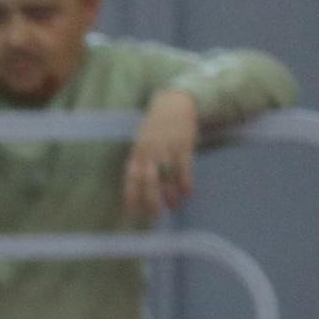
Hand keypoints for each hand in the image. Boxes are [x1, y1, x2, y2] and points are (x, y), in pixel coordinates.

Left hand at [125, 88, 199, 222]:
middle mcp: (150, 152)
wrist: (174, 103)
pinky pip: (184, 167)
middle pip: (147, 181)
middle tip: (154, 215)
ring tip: (173, 206)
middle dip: (150, 200)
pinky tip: (187, 192)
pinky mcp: (183, 145)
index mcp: (137, 152)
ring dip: (170, 194)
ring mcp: (167, 149)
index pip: (131, 178)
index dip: (131, 196)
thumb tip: (139, 185)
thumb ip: (140, 161)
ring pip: (166, 176)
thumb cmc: (156, 127)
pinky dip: (185, 182)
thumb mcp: (142, 142)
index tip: (133, 212)